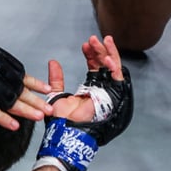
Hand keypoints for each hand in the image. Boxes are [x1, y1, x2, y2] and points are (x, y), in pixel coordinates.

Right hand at [0, 41, 50, 128]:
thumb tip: (19, 81)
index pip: (18, 71)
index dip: (33, 82)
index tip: (46, 90)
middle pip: (16, 86)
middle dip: (34, 99)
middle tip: (49, 108)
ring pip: (7, 98)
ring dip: (24, 110)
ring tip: (38, 117)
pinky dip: (3, 119)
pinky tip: (15, 126)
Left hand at [33, 35, 132, 170]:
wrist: (66, 131)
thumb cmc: (62, 121)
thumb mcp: (57, 95)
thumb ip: (56, 79)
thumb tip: (53, 62)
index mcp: (90, 90)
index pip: (95, 67)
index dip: (91, 55)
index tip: (85, 45)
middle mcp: (101, 91)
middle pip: (105, 66)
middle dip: (100, 51)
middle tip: (93, 39)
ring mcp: (108, 94)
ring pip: (114, 69)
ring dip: (109, 54)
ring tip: (102, 42)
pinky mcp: (113, 97)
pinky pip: (118, 79)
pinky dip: (114, 66)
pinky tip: (107, 57)